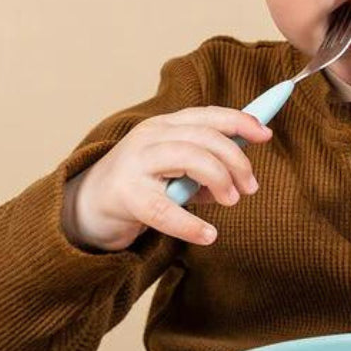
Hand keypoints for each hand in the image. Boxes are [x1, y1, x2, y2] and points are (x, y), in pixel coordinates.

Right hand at [61, 106, 272, 251]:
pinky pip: (165, 209)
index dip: (240, 121)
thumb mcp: (176, 174)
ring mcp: (135, 163)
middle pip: (204, 136)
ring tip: (232, 201)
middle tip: (250, 187)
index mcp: (164, 126)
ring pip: (189, 158)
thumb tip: (241, 181)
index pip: (208, 115)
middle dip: (236, 160)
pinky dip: (191, 223)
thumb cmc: (139, 188)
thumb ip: (205, 173)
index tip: (266, 134)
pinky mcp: (125, 195)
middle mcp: (150, 137)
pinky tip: (208, 234)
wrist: (85, 210)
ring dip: (219, 179)